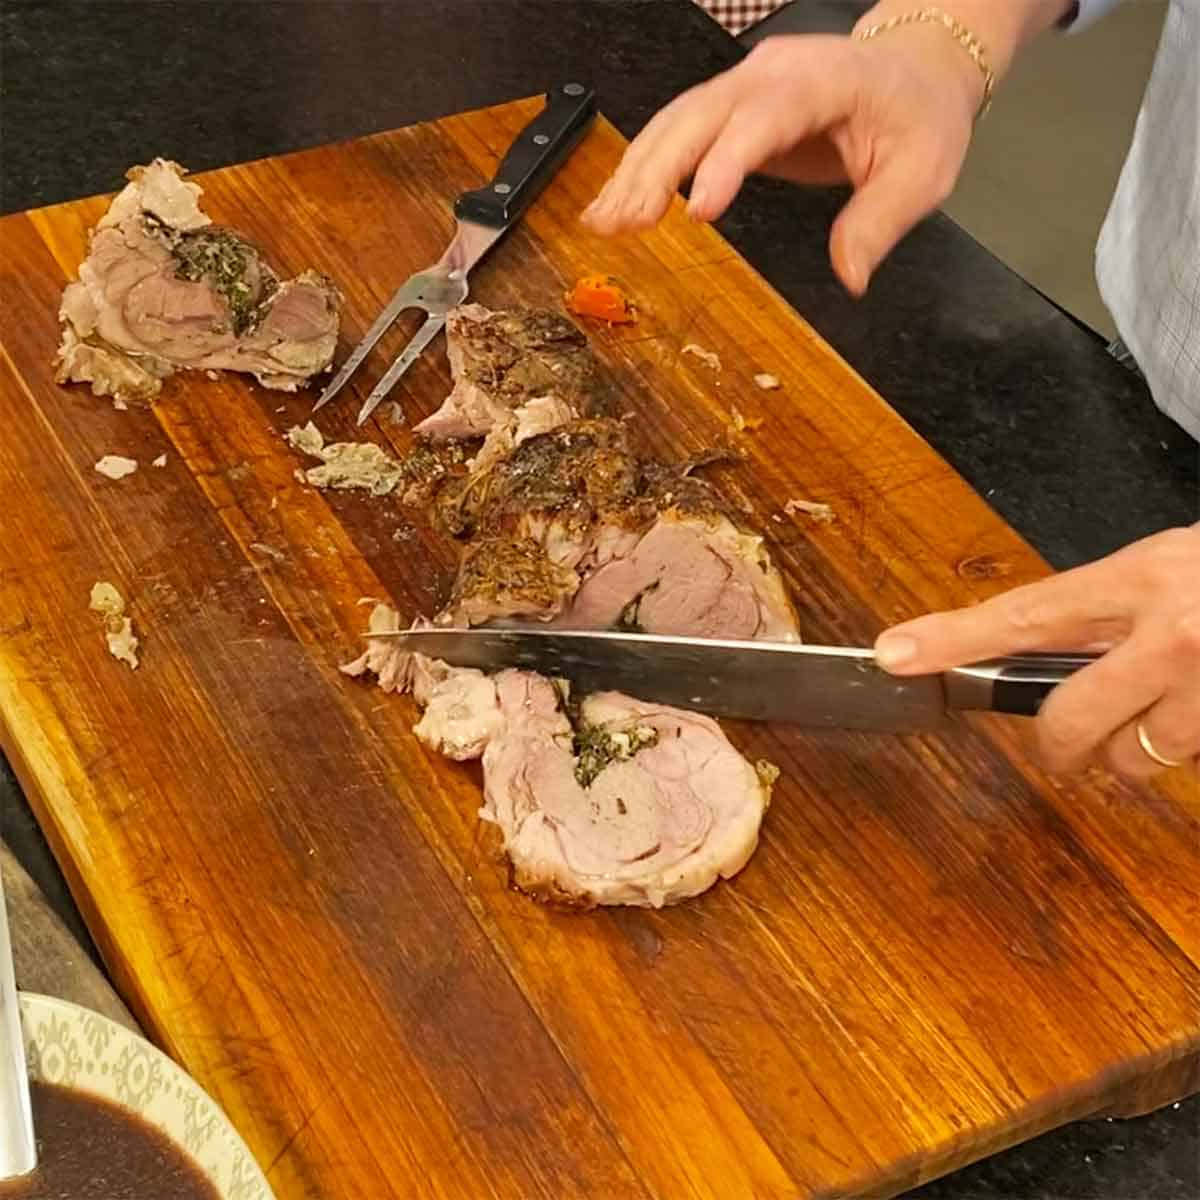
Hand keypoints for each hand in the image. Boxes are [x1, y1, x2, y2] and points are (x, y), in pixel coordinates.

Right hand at [581, 30, 982, 294]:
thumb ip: (880, 222)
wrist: (913, 69)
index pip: (764, 118)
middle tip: (624, 224)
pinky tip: (613, 203)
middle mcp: (771, 74)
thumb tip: (849, 277)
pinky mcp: (728, 105)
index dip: (727, 162)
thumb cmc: (918, 118)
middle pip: (699, 115)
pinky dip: (640, 167)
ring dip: (634, 171)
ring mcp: (744, 84)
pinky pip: (675, 130)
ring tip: (601, 222)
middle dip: (656, 169)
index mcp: (823, 81)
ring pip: (675, 120)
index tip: (699, 211)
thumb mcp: (922, 173)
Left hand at [874, 527, 1199, 779]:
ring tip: (1168, 705)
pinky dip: (1185, 743)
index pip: (1024, 614)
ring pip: (1139, 758)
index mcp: (1140, 579)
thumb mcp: (1160, 568)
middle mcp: (1174, 632)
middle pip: (1070, 721)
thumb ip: (1100, 612)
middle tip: (1067, 743)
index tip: (893, 655)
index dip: (951, 638)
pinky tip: (1197, 708)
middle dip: (1061, 745)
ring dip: (1140, 750)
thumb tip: (1022, 654)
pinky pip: (1189, 759)